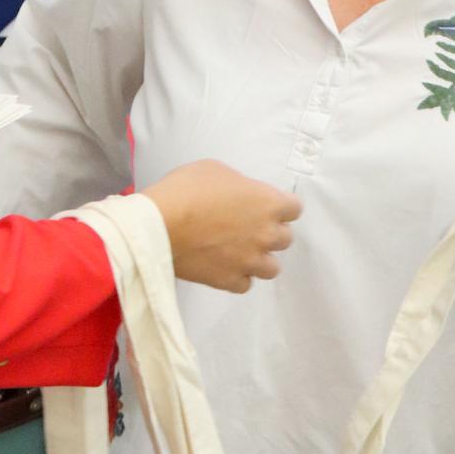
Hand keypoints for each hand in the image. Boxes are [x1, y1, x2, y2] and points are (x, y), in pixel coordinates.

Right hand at [147, 160, 299, 292]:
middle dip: (271, 232)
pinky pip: (245, 284)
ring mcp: (250, 261)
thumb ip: (238, 185)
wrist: (159, 225)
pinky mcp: (230, 281)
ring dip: (259, 259)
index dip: (281, 206)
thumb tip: (239, 195)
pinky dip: (237, 276)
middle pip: (286, 239)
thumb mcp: (215, 170)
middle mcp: (266, 234)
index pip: (295, 208)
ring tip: (240, 252)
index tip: (267, 206)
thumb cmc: (185, 190)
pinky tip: (224, 266)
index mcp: (267, 202)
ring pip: (272, 268)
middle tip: (250, 227)